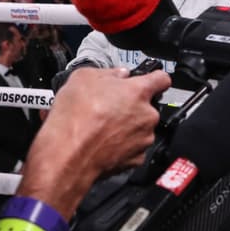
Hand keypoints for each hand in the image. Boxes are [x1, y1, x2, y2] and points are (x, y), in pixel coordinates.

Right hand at [19, 67, 170, 218]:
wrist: (68, 155)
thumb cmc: (74, 119)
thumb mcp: (82, 78)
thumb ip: (107, 73)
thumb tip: (118, 74)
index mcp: (138, 92)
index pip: (161, 78)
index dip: (154, 78)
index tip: (150, 80)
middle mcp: (147, 115)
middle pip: (147, 106)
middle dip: (130, 106)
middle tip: (108, 108)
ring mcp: (144, 138)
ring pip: (140, 127)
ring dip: (126, 126)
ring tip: (101, 127)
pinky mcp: (137, 158)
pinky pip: (134, 147)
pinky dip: (122, 145)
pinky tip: (103, 143)